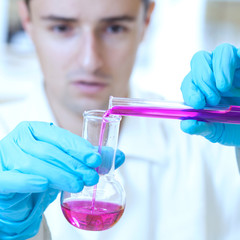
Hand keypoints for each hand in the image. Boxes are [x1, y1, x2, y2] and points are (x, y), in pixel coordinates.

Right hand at [0, 121, 124, 238]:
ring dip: (59, 175)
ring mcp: (6, 156)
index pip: (60, 136)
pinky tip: (42, 184)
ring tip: (77, 184)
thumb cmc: (43, 173)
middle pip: (49, 151)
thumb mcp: (67, 162)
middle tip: (91, 177)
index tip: (95, 159)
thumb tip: (118, 156)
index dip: (79, 148)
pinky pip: (11, 178)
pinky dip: (27, 181)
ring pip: (35, 164)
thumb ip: (89, 158)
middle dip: (73, 165)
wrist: (20, 194)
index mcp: (36, 130)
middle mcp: (20, 139)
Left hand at [180, 43, 239, 145]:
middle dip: (203, 80)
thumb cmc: (232, 127)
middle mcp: (214, 75)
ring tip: (223, 89)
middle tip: (213, 100)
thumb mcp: (215, 132)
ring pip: (220, 52)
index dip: (190, 90)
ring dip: (218, 71)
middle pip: (199, 60)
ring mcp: (231, 68)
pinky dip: (228, 64)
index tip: (197, 103)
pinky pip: (234, 53)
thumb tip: (186, 124)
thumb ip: (200, 127)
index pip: (189, 82)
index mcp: (201, 90)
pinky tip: (230, 84)